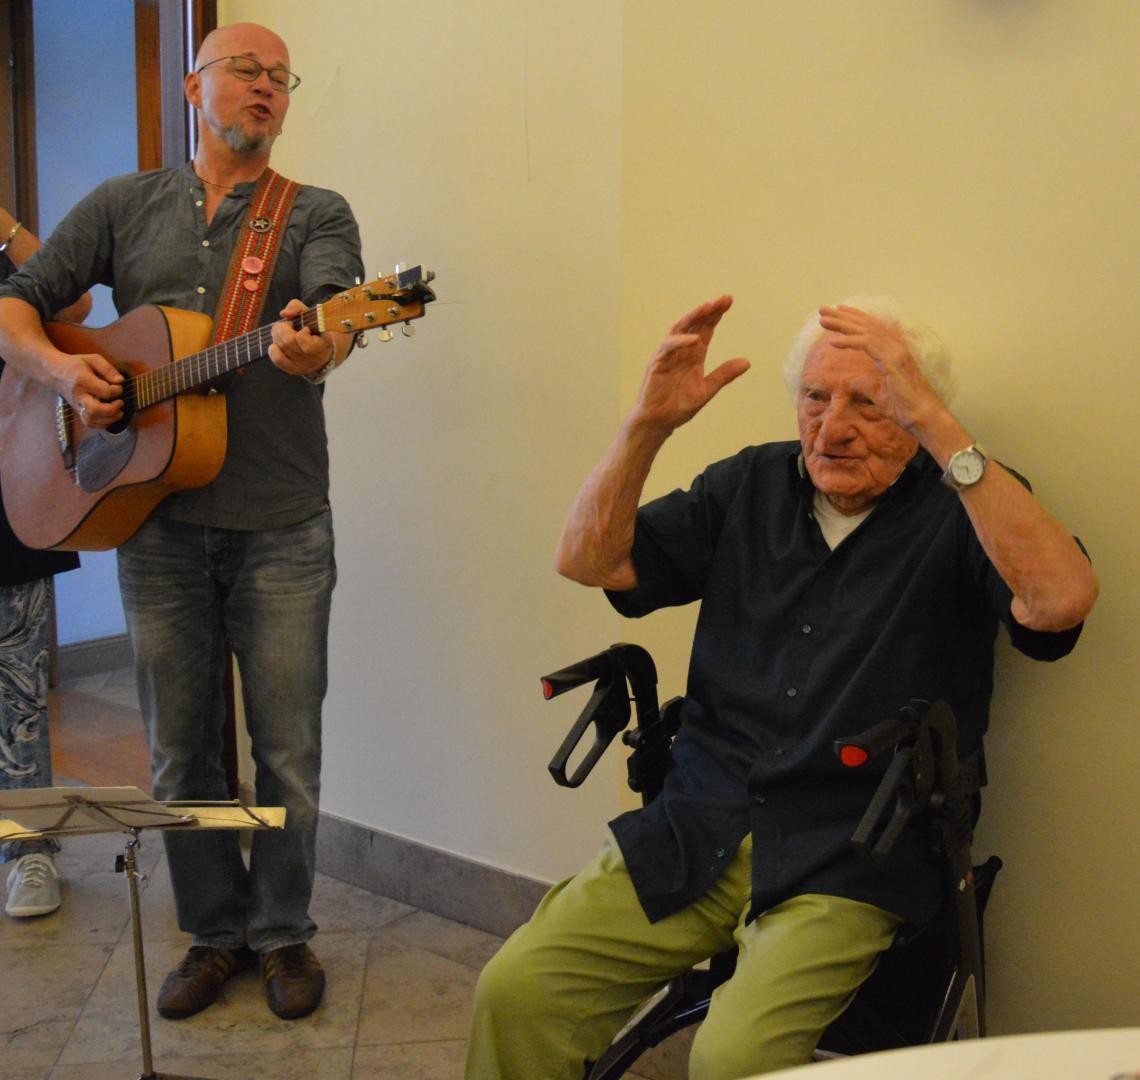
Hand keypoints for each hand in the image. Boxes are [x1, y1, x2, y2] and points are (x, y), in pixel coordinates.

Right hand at [59, 351, 123, 428]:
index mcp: (82, 380)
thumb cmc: (76, 365)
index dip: (117, 391)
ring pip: (92, 420)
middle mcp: (79, 396)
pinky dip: (103, 424)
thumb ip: (108, 369)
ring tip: (118, 411)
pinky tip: (110, 416)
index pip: (104, 391)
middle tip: (120, 402)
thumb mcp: (92, 359)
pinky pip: (90, 424)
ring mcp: (77, 406)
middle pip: (95, 410)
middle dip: (112, 409)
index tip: (119, 387)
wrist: (55, 373)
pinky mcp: (78, 412)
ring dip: (109, 419)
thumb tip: (120, 381)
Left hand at [268, 298, 335, 377]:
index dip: (301, 333)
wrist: (321, 349)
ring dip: (277, 336)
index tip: (305, 327)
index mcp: (324, 343)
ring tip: (283, 332)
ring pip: (282, 348)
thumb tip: (284, 314)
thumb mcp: (309, 313)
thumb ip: (296, 307)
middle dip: (283, 328)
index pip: (307, 343)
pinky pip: (278, 360)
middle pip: (289, 342)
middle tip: (287, 325)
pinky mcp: (295, 370)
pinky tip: (275, 344)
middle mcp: (315, 357)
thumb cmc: (314, 328)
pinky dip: (273, 350)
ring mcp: (305, 366)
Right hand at [631, 295, 749, 432]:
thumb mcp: (707, 390)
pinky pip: (667, 348)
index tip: (728, 301)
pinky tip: (694, 339)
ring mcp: (667, 356)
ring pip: (679, 329)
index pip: (706, 329)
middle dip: (708, 311)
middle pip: (694, 324)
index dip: (716, 315)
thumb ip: (724, 375)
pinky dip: (680, 342)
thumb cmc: (678, 407)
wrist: (658, 423)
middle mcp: (681, 351)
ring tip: (707, 308)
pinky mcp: (656, 364)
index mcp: (694, 356)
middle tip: (723, 299)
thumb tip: (746, 362)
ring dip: (692, 317)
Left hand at [817, 304, 943, 432]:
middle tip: (822, 309)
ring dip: (842, 324)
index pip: (871, 329)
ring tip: (823, 319)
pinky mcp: (892, 361)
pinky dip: (849, 341)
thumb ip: (866, 384)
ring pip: (865, 331)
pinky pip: (867, 345)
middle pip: (866, 325)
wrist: (922, 416)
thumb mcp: (879, 394)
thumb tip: (852, 381)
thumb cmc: (905, 407)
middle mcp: (895, 347)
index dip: (854, 319)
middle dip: (843, 316)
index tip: (836, 312)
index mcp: (893, 352)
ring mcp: (895, 352)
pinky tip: (833, 342)